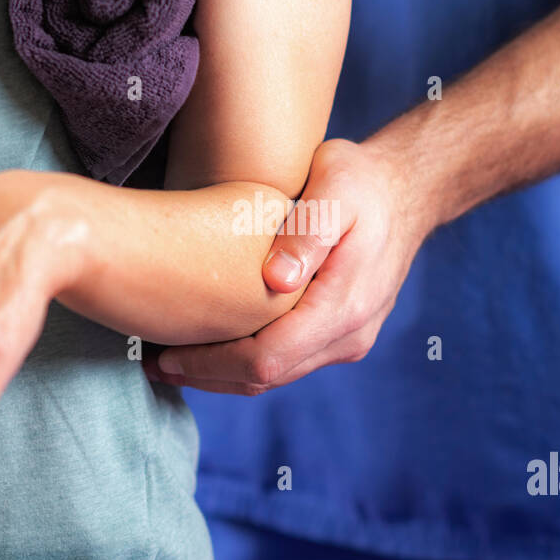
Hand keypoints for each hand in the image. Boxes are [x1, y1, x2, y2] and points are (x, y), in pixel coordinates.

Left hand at [147, 138, 431, 394]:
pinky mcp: (340, 335)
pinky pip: (287, 361)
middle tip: (151, 363)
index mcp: (344, 307)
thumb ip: (308, 231)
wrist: (407, 191)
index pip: (267, 358)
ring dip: (222, 373)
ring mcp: (348, 340)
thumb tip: (276, 280)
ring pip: (276, 376)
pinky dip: (245, 360)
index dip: (212, 364)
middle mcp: (349, 335)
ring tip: (171, 358)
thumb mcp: (336, 186)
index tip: (165, 356)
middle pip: (267, 378)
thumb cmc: (363, 182)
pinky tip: (211, 343)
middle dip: (207, 375)